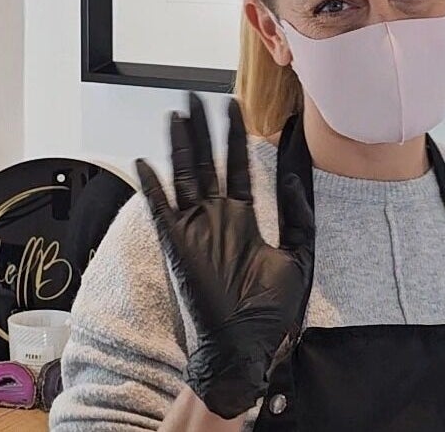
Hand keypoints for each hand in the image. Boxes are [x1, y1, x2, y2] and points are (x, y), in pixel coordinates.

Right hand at [134, 93, 314, 419]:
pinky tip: (146, 162)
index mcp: (243, 219)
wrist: (246, 347)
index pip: (236, 167)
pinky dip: (153, 187)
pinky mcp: (178, 246)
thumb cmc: (271, 312)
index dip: (235, 137)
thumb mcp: (298, 257)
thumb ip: (297, 217)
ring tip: (177, 115)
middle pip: (207, 162)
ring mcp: (195, 230)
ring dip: (180, 146)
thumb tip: (293, 179)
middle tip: (196, 98)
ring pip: (184, 177)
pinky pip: (162, 210)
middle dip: (203, 129)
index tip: (233, 107)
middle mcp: (216, 219)